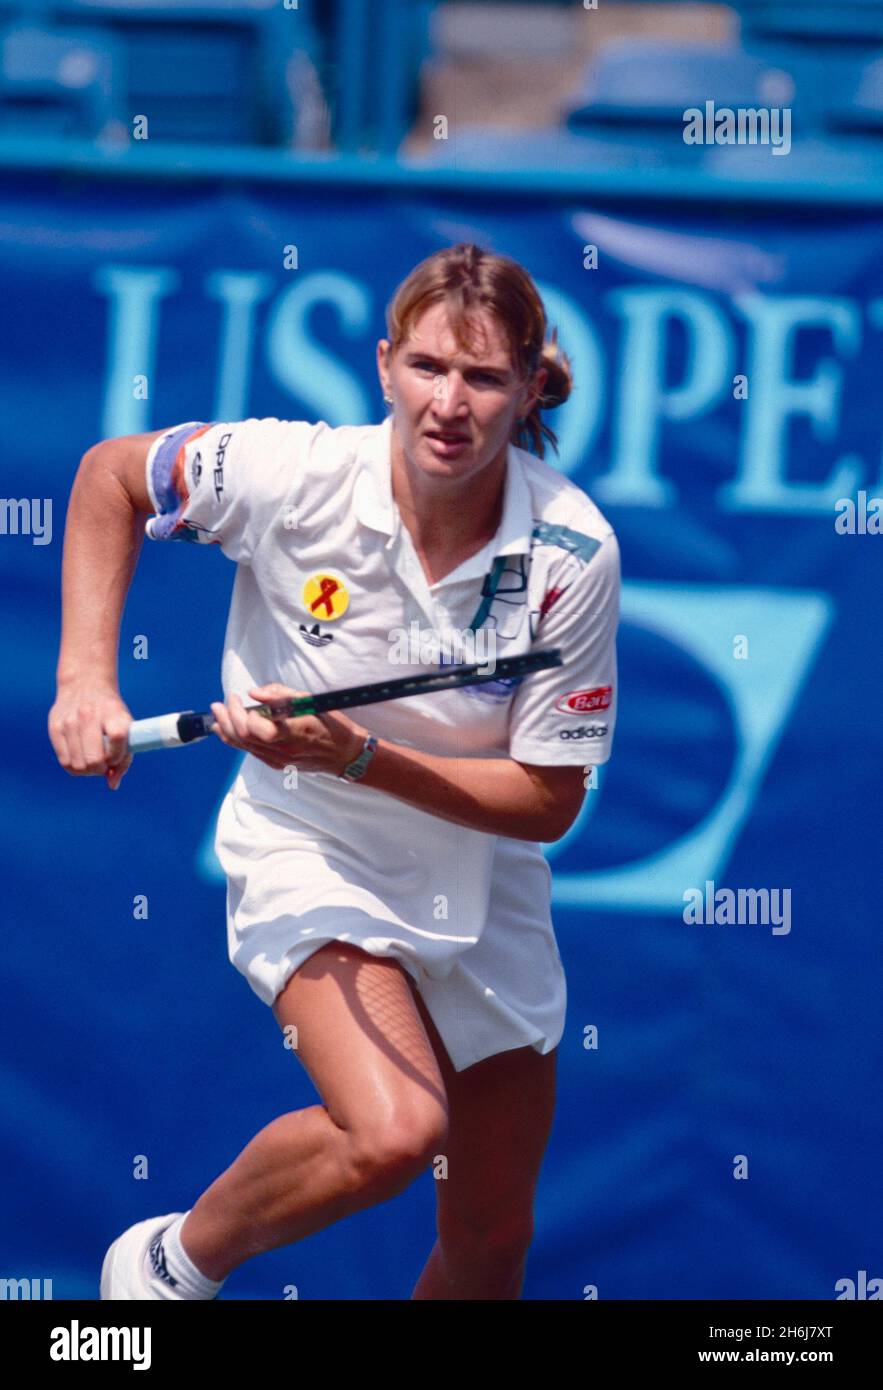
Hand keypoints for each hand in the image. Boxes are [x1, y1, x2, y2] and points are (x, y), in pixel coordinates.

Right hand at [48, 680, 133, 790]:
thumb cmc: (110, 713)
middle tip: (103, 763)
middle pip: (94, 760)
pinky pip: (65, 762)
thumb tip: (112, 784)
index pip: (117, 739)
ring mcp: (70, 721)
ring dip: (87, 770)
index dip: (117, 757)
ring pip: (78, 766)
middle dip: (101, 769)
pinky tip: (80, 757)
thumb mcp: (125, 727)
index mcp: (113, 713)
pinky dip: (75, 767)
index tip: (116, 757)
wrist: (85, 684)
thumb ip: (124, 759)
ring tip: (92, 760)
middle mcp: (90, 716)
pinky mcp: (55, 727)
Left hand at [210, 684, 367, 776]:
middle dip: (227, 718)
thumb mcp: (311, 701)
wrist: (346, 754)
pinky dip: (235, 740)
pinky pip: (250, 752)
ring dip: (226, 729)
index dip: (241, 713)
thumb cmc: (332, 725)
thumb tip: (254, 693)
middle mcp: (284, 750)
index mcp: (294, 732)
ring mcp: (280, 760)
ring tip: (217, 714)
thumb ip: (281, 695)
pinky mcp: (277, 765)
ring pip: (243, 746)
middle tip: (221, 703)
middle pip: (244, 737)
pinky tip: (226, 730)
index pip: (257, 729)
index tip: (238, 697)